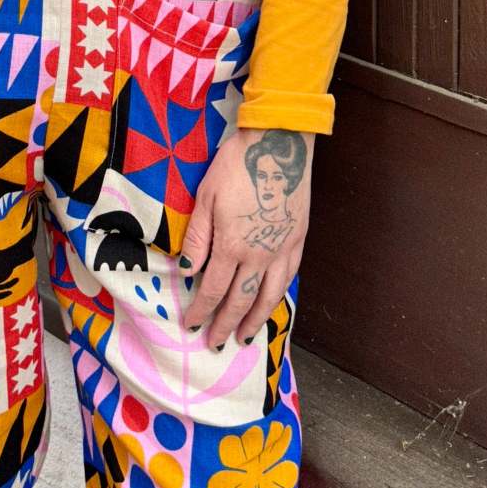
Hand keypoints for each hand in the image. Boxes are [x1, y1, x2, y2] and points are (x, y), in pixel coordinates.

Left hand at [179, 127, 313, 348]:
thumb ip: (198, 237)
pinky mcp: (298, 241)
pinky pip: (288, 279)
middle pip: (240, 301)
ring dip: (255, 321)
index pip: (213, 289)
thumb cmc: (236, 166)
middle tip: (215, 344)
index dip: (201, 310)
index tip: (191, 325)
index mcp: (232, 245)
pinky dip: (278, 297)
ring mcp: (282, 250)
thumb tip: (188, 272)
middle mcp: (259, 255)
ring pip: (268, 297)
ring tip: (245, 338)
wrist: (279, 143)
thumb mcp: (205, 197)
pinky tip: (271, 304)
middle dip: (226, 325)